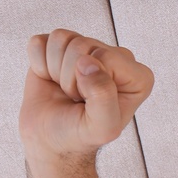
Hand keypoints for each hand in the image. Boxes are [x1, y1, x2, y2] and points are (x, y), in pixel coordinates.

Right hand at [19, 29, 153, 162]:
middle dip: (70, 77)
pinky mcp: (59, 47)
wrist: (51, 139)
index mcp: (138, 77)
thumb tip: (88, 62)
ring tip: (65, 89)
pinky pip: (39, 42)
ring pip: (60, 39)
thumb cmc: (80, 135)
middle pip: (81, 45)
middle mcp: (117, 58)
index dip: (89, 82)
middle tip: (76, 98)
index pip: (107, 56)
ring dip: (54, 70)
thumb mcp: (101, 127)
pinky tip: (51, 79)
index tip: (89, 103)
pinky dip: (38, 64)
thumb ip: (103, 97)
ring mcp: (88, 49)